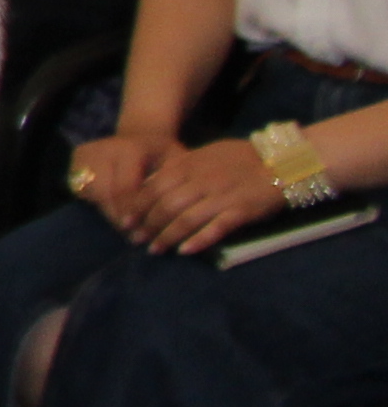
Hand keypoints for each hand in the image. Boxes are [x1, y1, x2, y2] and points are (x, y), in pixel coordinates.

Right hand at [67, 130, 170, 224]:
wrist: (141, 135)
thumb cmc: (162, 155)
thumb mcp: (175, 164)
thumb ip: (172, 186)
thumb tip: (169, 217)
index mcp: (130, 149)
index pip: (126, 187)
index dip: (133, 212)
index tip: (142, 232)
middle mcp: (103, 148)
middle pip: (105, 192)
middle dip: (119, 217)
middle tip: (133, 237)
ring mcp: (86, 153)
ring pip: (92, 193)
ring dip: (108, 213)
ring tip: (124, 228)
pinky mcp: (76, 160)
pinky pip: (82, 189)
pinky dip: (98, 205)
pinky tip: (114, 213)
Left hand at [123, 135, 293, 257]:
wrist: (281, 160)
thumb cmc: (239, 158)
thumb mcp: (203, 155)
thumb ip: (178, 169)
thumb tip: (150, 184)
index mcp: (189, 166)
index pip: (154, 188)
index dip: (137, 207)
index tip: (125, 222)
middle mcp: (201, 181)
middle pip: (165, 206)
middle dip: (148, 226)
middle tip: (137, 240)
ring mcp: (221, 196)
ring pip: (186, 219)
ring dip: (168, 237)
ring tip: (156, 249)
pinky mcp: (242, 211)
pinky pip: (216, 228)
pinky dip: (199, 240)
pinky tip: (186, 251)